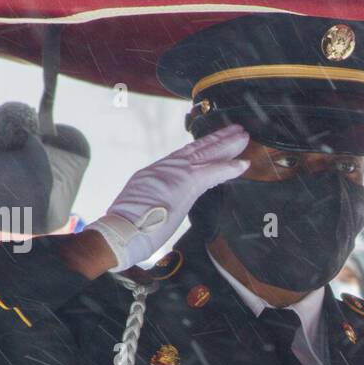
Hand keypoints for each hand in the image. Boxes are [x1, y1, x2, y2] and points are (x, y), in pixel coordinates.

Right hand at [88, 124, 249, 270]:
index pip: (183, 157)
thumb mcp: (143, 207)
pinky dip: (229, 167)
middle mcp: (165, 168)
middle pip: (197, 149)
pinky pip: (213, 172)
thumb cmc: (129, 229)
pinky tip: (242, 163)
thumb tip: (162, 205)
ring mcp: (175, 173)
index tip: (214, 142)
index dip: (201, 148)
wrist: (120, 232)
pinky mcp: (185, 183)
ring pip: (206, 154)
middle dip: (217, 140)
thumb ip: (156, 200)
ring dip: (227, 146)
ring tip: (243, 137)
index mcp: (155, 174)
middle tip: (235, 131)